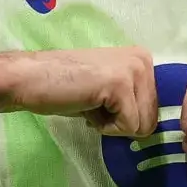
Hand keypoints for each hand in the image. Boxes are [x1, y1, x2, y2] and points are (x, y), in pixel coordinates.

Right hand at [3, 47, 157, 137]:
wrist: (32, 79)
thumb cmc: (66, 88)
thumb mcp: (109, 90)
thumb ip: (132, 99)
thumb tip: (150, 128)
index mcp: (142, 59)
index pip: (154, 109)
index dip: (126, 117)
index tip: (102, 103)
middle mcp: (143, 60)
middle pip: (151, 119)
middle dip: (120, 123)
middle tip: (94, 104)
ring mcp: (133, 70)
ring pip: (142, 125)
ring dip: (113, 125)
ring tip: (90, 103)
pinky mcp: (120, 85)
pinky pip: (128, 127)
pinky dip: (104, 127)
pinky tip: (87, 107)